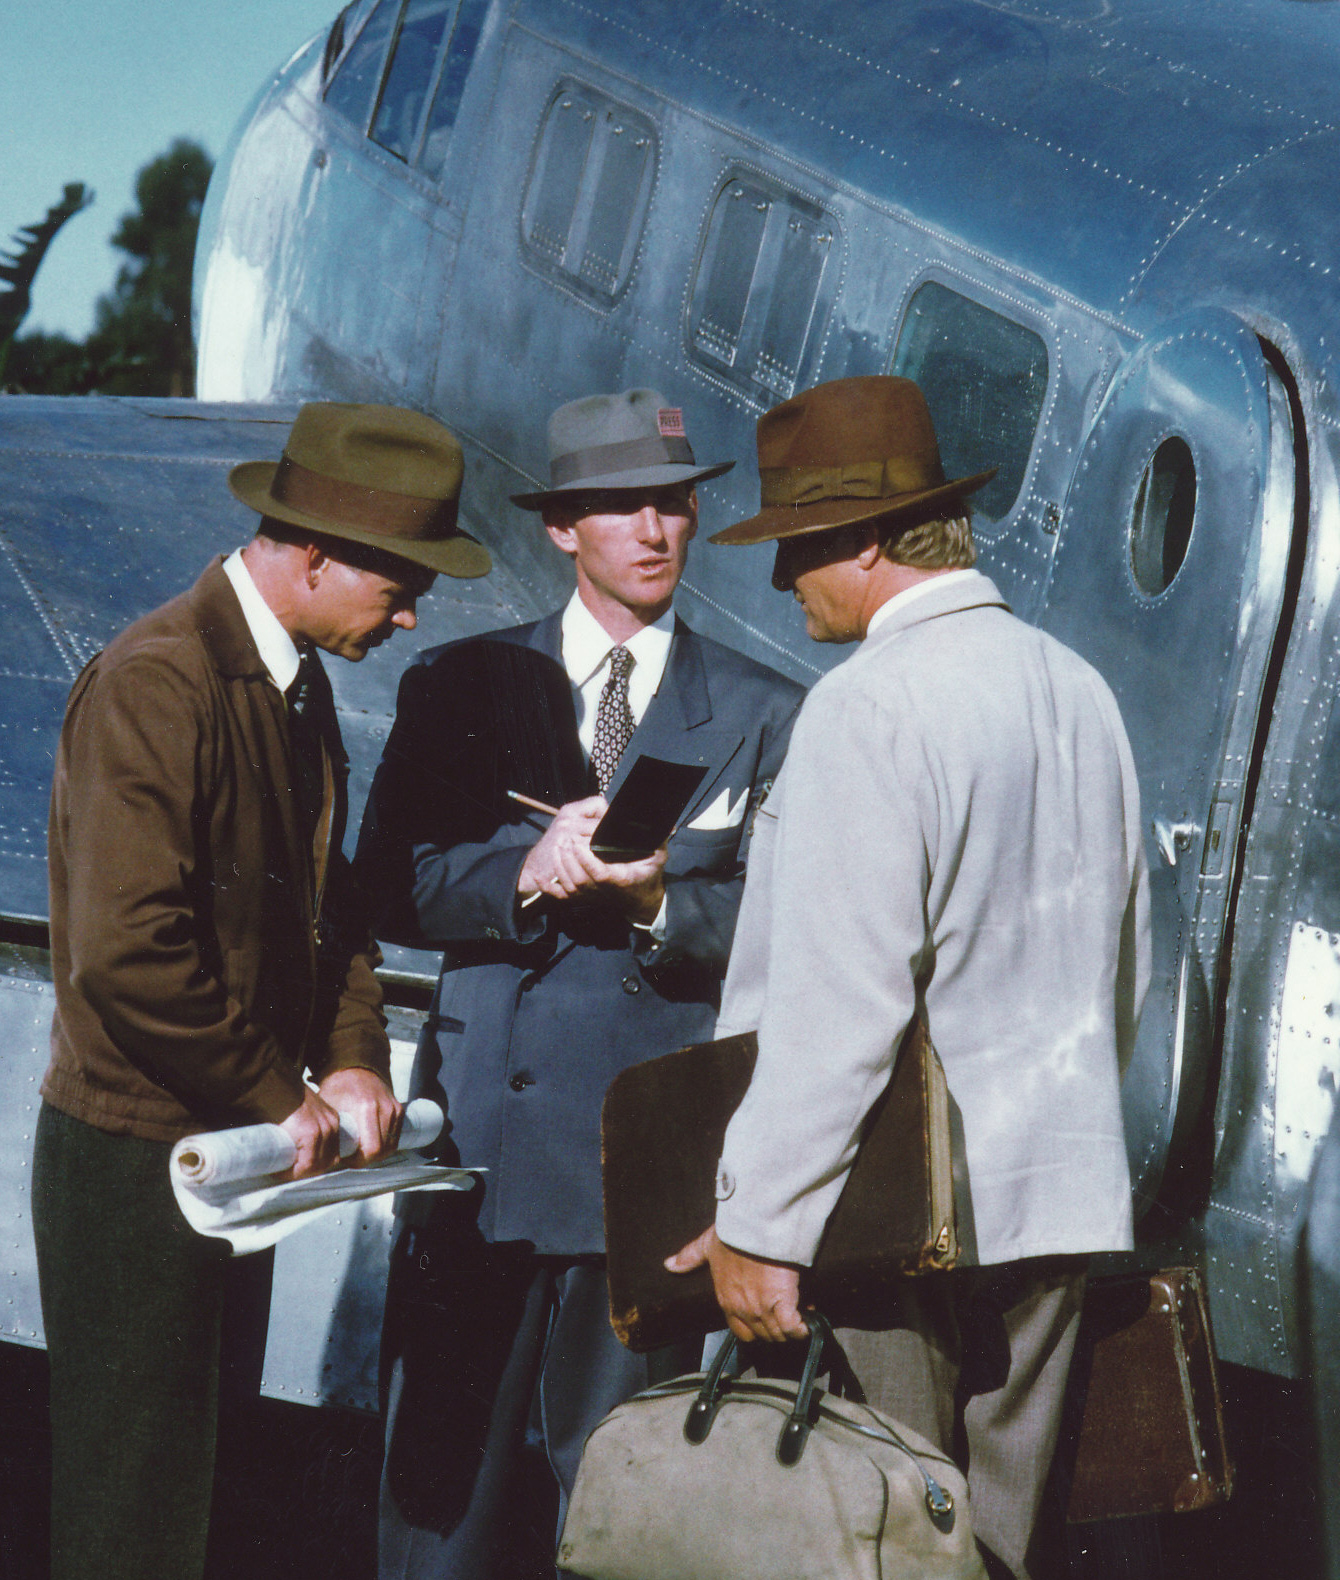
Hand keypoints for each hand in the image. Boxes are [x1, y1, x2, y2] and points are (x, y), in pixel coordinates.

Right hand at [278, 1086, 343, 1178]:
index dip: (316, 1163)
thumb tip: (293, 1149)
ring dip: (300, 1173)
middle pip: (328, 1160)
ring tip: (283, 1172)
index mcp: (331, 1120)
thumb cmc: (281, 1098)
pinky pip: (306, 1164)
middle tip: (290, 1173)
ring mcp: (323, 1130)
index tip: (299, 1167)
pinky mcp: (311, 1134)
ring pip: (317, 1165)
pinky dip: (293, 1172)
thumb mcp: (301, 1112)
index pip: (331, 1151)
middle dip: (309, 1171)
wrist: (274, 1084)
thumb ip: (303, 1128)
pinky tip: (280, 1171)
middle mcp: (332, 1125)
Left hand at [317, 1067, 403, 1163]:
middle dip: (366, 1160)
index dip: (359, 1160)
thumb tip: (328, 1155)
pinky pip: (395, 1137)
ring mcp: (393, 1109)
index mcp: (366, 1108)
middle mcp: (384, 1108)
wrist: (355, 1070)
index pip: (371, 1149)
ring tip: (361, 1152)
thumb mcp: (330, 1109)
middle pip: (382, 1150)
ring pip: (390, 1146)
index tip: (347, 1159)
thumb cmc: (339, 1089)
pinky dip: (385, 1144)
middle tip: (352, 1159)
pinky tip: (371, 1143)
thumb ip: (333, 1131)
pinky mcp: (398, 1110)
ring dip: (376, 1153)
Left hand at [517, 797, 666, 918]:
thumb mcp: (659, 856)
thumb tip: (654, 823)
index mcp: (621, 880)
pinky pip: (562, 896)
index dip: (586, 860)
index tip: (578, 842)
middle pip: (580, 879)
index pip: (600, 873)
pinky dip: (549, 887)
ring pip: (570, 886)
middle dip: (569, 858)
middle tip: (564, 838)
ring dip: (560, 866)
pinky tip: (539, 875)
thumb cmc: (649, 875)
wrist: (641, 900)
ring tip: (557, 845)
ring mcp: (591, 896)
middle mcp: (604, 890)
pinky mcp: (583, 898)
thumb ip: (657, 840)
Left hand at [665, 1226, 807, 1342]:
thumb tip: (669, 1265)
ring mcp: (762, 1309)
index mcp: (726, 1300)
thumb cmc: (733, 1233)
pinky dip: (802, 1328)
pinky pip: (793, 1327)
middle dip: (776, 1329)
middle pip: (763, 1335)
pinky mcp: (782, 1303)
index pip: (741, 1332)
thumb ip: (689, 1257)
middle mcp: (743, 1310)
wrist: (754, 1225)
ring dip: (790, 1328)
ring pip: (778, 1334)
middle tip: (788, 1314)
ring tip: (801, 1314)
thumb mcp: (707, 1245)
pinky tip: (808, 1321)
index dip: (756, 1327)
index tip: (768, 1315)